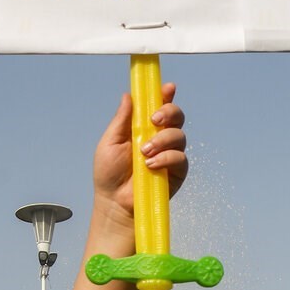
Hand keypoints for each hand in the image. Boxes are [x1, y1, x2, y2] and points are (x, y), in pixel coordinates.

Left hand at [93, 84, 187, 215]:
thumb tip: (128, 95)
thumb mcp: (110, 141)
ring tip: (145, 152)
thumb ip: (122, 119)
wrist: (114, 202)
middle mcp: (159, 137)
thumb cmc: (109, 172)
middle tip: (154, 120)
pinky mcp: (177, 171)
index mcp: (143, 127)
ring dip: (162, 140)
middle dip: (169, 112)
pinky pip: (180, 157)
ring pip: (179, 135)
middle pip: (176, 116)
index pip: (158, 106)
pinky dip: (166, 158)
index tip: (168, 87)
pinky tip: (151, 165)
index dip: (165, 95)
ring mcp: (169, 154)